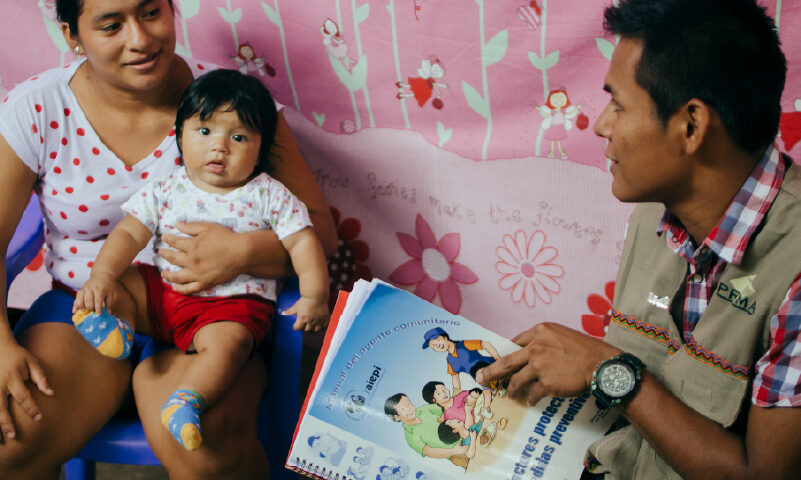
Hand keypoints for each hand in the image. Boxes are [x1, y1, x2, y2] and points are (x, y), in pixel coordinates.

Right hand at [0, 337, 52, 441]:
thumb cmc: (18, 356)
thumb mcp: (32, 362)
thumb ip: (42, 377)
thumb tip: (51, 393)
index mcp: (13, 378)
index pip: (23, 396)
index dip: (31, 408)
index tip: (39, 418)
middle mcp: (0, 384)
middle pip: (1, 407)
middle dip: (6, 422)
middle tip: (13, 435)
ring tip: (1, 438)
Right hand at [73, 271, 115, 313]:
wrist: (102, 274)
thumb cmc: (108, 285)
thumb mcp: (110, 293)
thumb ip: (109, 303)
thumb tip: (109, 313)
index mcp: (100, 290)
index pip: (98, 301)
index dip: (98, 309)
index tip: (98, 315)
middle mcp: (91, 288)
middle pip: (88, 301)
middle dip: (90, 308)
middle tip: (93, 313)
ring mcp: (85, 288)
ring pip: (80, 299)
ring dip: (81, 307)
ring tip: (83, 312)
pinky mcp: (81, 289)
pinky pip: (76, 297)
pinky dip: (75, 305)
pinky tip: (74, 311)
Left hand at [159, 222, 242, 293]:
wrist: (241, 253)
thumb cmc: (226, 238)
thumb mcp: (209, 227)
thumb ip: (192, 227)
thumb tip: (177, 224)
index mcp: (192, 246)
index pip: (175, 242)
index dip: (168, 239)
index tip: (164, 238)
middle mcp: (192, 261)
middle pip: (173, 258)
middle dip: (165, 254)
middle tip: (159, 252)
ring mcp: (198, 274)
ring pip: (177, 276)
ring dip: (168, 275)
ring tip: (163, 274)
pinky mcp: (205, 283)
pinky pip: (190, 289)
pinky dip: (181, 289)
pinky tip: (175, 288)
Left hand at [283, 296, 329, 332]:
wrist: (317, 295)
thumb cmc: (305, 300)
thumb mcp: (296, 306)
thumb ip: (289, 311)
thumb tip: (282, 314)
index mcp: (302, 319)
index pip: (297, 328)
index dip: (296, 326)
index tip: (296, 324)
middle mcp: (310, 321)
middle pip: (306, 330)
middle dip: (304, 328)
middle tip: (304, 323)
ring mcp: (318, 321)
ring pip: (315, 330)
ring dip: (312, 329)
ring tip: (311, 325)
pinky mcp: (325, 319)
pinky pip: (324, 327)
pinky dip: (321, 327)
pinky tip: (319, 324)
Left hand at [476, 322, 620, 405]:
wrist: (600, 364)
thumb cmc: (583, 349)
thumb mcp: (560, 334)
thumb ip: (542, 340)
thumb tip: (526, 352)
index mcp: (539, 331)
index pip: (514, 342)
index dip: (504, 353)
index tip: (495, 360)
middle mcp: (536, 347)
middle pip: (506, 362)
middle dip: (490, 372)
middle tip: (481, 378)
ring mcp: (539, 366)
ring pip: (517, 381)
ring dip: (512, 389)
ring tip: (511, 394)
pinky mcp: (546, 383)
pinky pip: (532, 394)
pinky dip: (530, 399)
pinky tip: (531, 401)